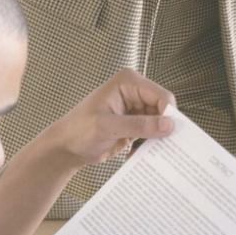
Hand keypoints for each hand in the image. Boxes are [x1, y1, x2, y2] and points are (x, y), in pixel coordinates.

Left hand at [43, 69, 174, 166]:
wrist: (65, 148)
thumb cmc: (78, 131)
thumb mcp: (107, 127)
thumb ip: (139, 125)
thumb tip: (168, 125)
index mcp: (127, 82)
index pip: (160, 95)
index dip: (168, 114)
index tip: (170, 134)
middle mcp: (134, 92)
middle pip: (163, 108)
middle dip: (164, 126)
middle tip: (164, 146)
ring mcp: (135, 108)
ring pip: (160, 121)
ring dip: (157, 137)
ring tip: (148, 150)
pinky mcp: (135, 124)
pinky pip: (152, 132)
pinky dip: (150, 143)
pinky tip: (140, 152)